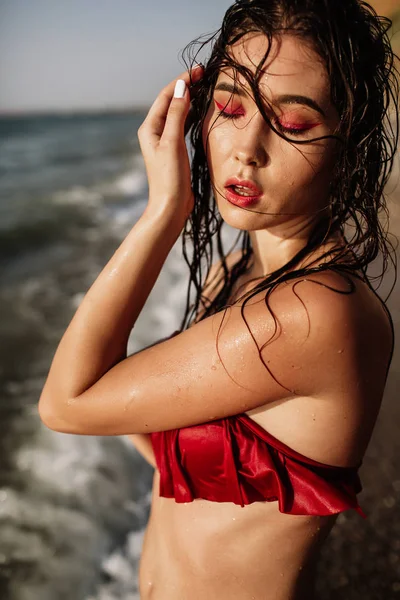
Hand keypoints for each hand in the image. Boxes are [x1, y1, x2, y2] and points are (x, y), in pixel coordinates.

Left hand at [138, 65, 203, 226]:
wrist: (170, 207)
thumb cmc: (169, 178)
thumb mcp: (172, 143)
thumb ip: (176, 114)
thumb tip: (182, 87)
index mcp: (150, 128)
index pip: (166, 96)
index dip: (182, 81)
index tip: (199, 70)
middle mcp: (155, 132)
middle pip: (171, 102)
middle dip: (187, 87)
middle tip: (206, 76)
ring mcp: (165, 142)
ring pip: (178, 114)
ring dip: (190, 101)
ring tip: (206, 90)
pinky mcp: (175, 152)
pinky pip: (183, 127)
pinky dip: (192, 116)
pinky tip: (202, 113)